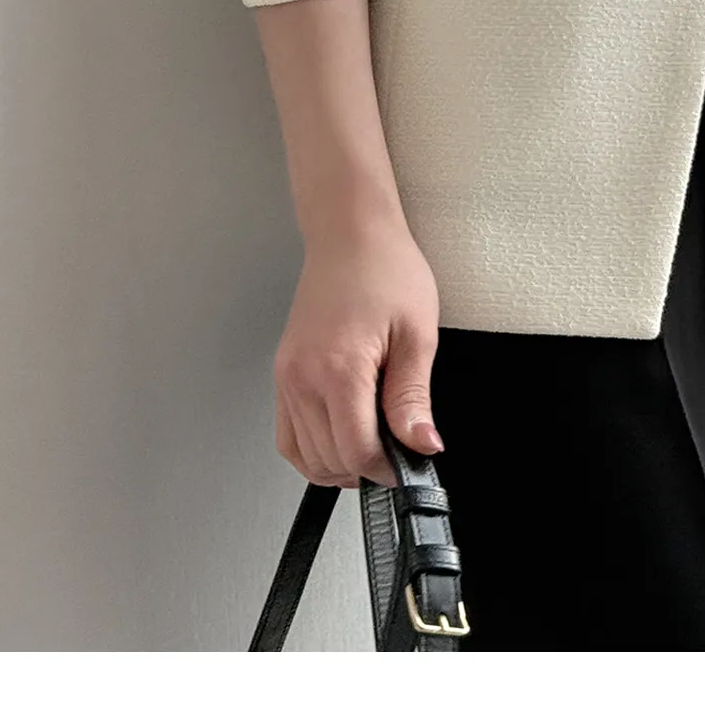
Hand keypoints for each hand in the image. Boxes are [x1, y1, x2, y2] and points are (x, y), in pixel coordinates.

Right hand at [272, 216, 442, 489]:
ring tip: (374, 449)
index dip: (389, 469)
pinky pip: (288, 435)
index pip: (357, 450)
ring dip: (339, 466)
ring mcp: (287, 376)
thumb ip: (412, 398)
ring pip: (304, 455)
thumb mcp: (417, 335)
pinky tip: (341, 442)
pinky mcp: (283, 373)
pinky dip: (313, 452)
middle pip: (330, 459)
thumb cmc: (384, 269)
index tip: (411, 463)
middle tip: (399, 453)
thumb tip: (421, 445)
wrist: (350, 234)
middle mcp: (303, 376)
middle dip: (367, 469)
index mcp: (339, 367)